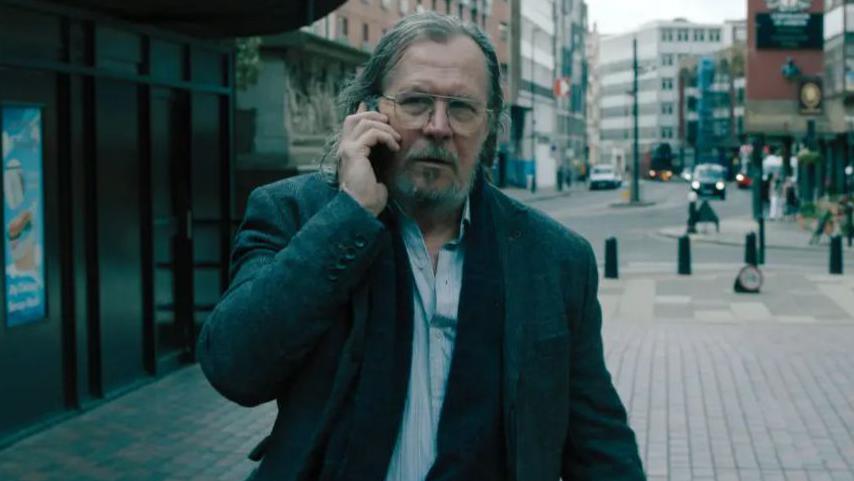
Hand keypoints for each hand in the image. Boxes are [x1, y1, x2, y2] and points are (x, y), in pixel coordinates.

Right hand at [338, 101, 400, 215]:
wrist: (361, 209)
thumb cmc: (369, 196)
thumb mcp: (376, 171)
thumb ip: (377, 157)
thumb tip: (386, 148)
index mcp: (348, 152)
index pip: (352, 124)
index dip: (364, 114)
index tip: (382, 114)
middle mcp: (344, 148)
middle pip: (354, 118)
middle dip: (374, 116)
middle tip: (390, 125)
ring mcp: (346, 149)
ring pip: (364, 122)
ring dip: (385, 128)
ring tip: (396, 140)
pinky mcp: (353, 152)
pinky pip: (372, 133)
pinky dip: (386, 137)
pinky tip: (394, 147)